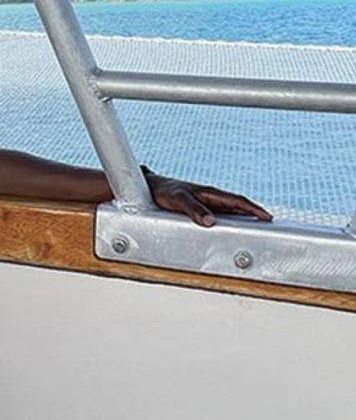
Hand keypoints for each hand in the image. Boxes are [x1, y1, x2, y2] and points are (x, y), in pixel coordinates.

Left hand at [142, 165, 272, 227]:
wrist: (150, 187)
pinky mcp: (199, 209)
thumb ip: (193, 209)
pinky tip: (230, 231)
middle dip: (254, 214)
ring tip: (255, 230)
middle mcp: (210, 197)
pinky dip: (229, 222)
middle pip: (237, 206)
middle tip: (269, 226)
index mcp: (209, 193)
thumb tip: (211, 222)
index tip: (269, 217)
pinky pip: (219, 216)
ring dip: (243, 219)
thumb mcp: (178, 200)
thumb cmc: (163, 191)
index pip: (237, 200)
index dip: (254, 209)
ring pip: (229, 211)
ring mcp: (205, 202)